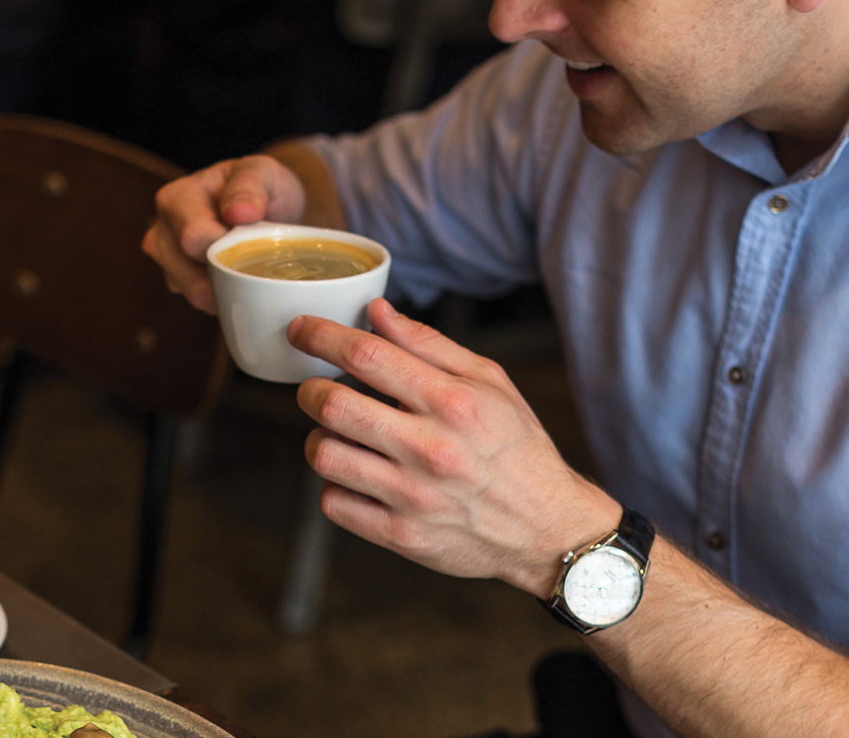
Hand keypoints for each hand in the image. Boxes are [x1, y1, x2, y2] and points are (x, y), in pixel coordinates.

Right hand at [142, 155, 306, 313]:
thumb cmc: (261, 187)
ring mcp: (165, 259)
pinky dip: (224, 294)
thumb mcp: (264, 173)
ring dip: (227, 285)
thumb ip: (251, 185)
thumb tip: (239, 212)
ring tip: (247, 262)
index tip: (253, 238)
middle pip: (190, 274)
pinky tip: (237, 274)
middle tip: (254, 254)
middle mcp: (161, 229)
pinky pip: (202, 302)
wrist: (268, 207)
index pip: (194, 239)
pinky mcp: (176, 280)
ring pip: (195, 294)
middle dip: (229, 271)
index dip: (228, 248)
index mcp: (177, 198)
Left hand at [291, 298, 619, 594]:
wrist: (549, 529)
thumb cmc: (517, 447)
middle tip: (315, 388)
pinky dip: (333, 484)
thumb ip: (428, 344)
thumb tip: (376, 312)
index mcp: (451, 401)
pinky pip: (334, 503)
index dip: (321, 336)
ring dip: (318, 436)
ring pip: (325, 455)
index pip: (366, 355)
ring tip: (339, 433)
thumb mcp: (489, 380)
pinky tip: (356, 475)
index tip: (300, 329)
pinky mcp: (402, 536)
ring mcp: (413, 496)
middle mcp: (430, 448)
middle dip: (310, 388)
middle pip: (333, 404)